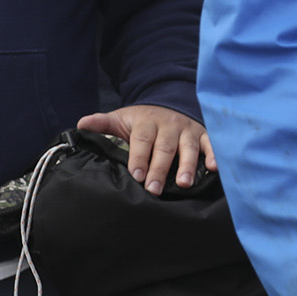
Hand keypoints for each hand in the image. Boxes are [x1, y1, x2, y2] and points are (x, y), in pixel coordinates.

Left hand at [75, 104, 215, 195]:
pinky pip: (211, 144)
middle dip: (160, 168)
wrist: (167, 106)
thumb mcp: (121, 119)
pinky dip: (215, 154)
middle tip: (154, 189)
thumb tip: (82, 124)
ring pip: (189, 147)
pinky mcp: (203, 135)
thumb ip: (103, 124)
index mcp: (148, 122)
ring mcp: (188, 130)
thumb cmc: (141, 121)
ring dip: (188, 165)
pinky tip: (214, 167)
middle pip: (165, 147)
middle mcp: (170, 125)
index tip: (136, 175)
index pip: (143, 140)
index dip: (140, 157)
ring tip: (184, 183)